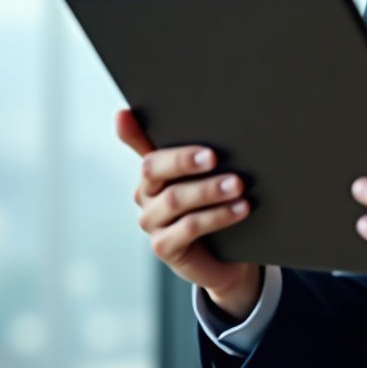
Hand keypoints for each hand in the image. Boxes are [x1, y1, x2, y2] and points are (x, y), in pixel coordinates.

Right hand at [117, 108, 260, 320]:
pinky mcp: (163, 246)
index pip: (139, 143)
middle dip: (183, 160)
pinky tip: (241, 208)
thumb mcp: (212, 171)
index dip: (129, 131)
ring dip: (209, 190)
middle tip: (214, 156)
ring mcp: (152, 221)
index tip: (126, 113)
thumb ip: (203, 144)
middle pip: (153, 169)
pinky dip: (217, 216)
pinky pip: (188, 227)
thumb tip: (210, 115)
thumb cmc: (217, 203)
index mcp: (154, 169)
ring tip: (238, 184)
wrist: (226, 254)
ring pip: (175, 199)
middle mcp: (146, 193)